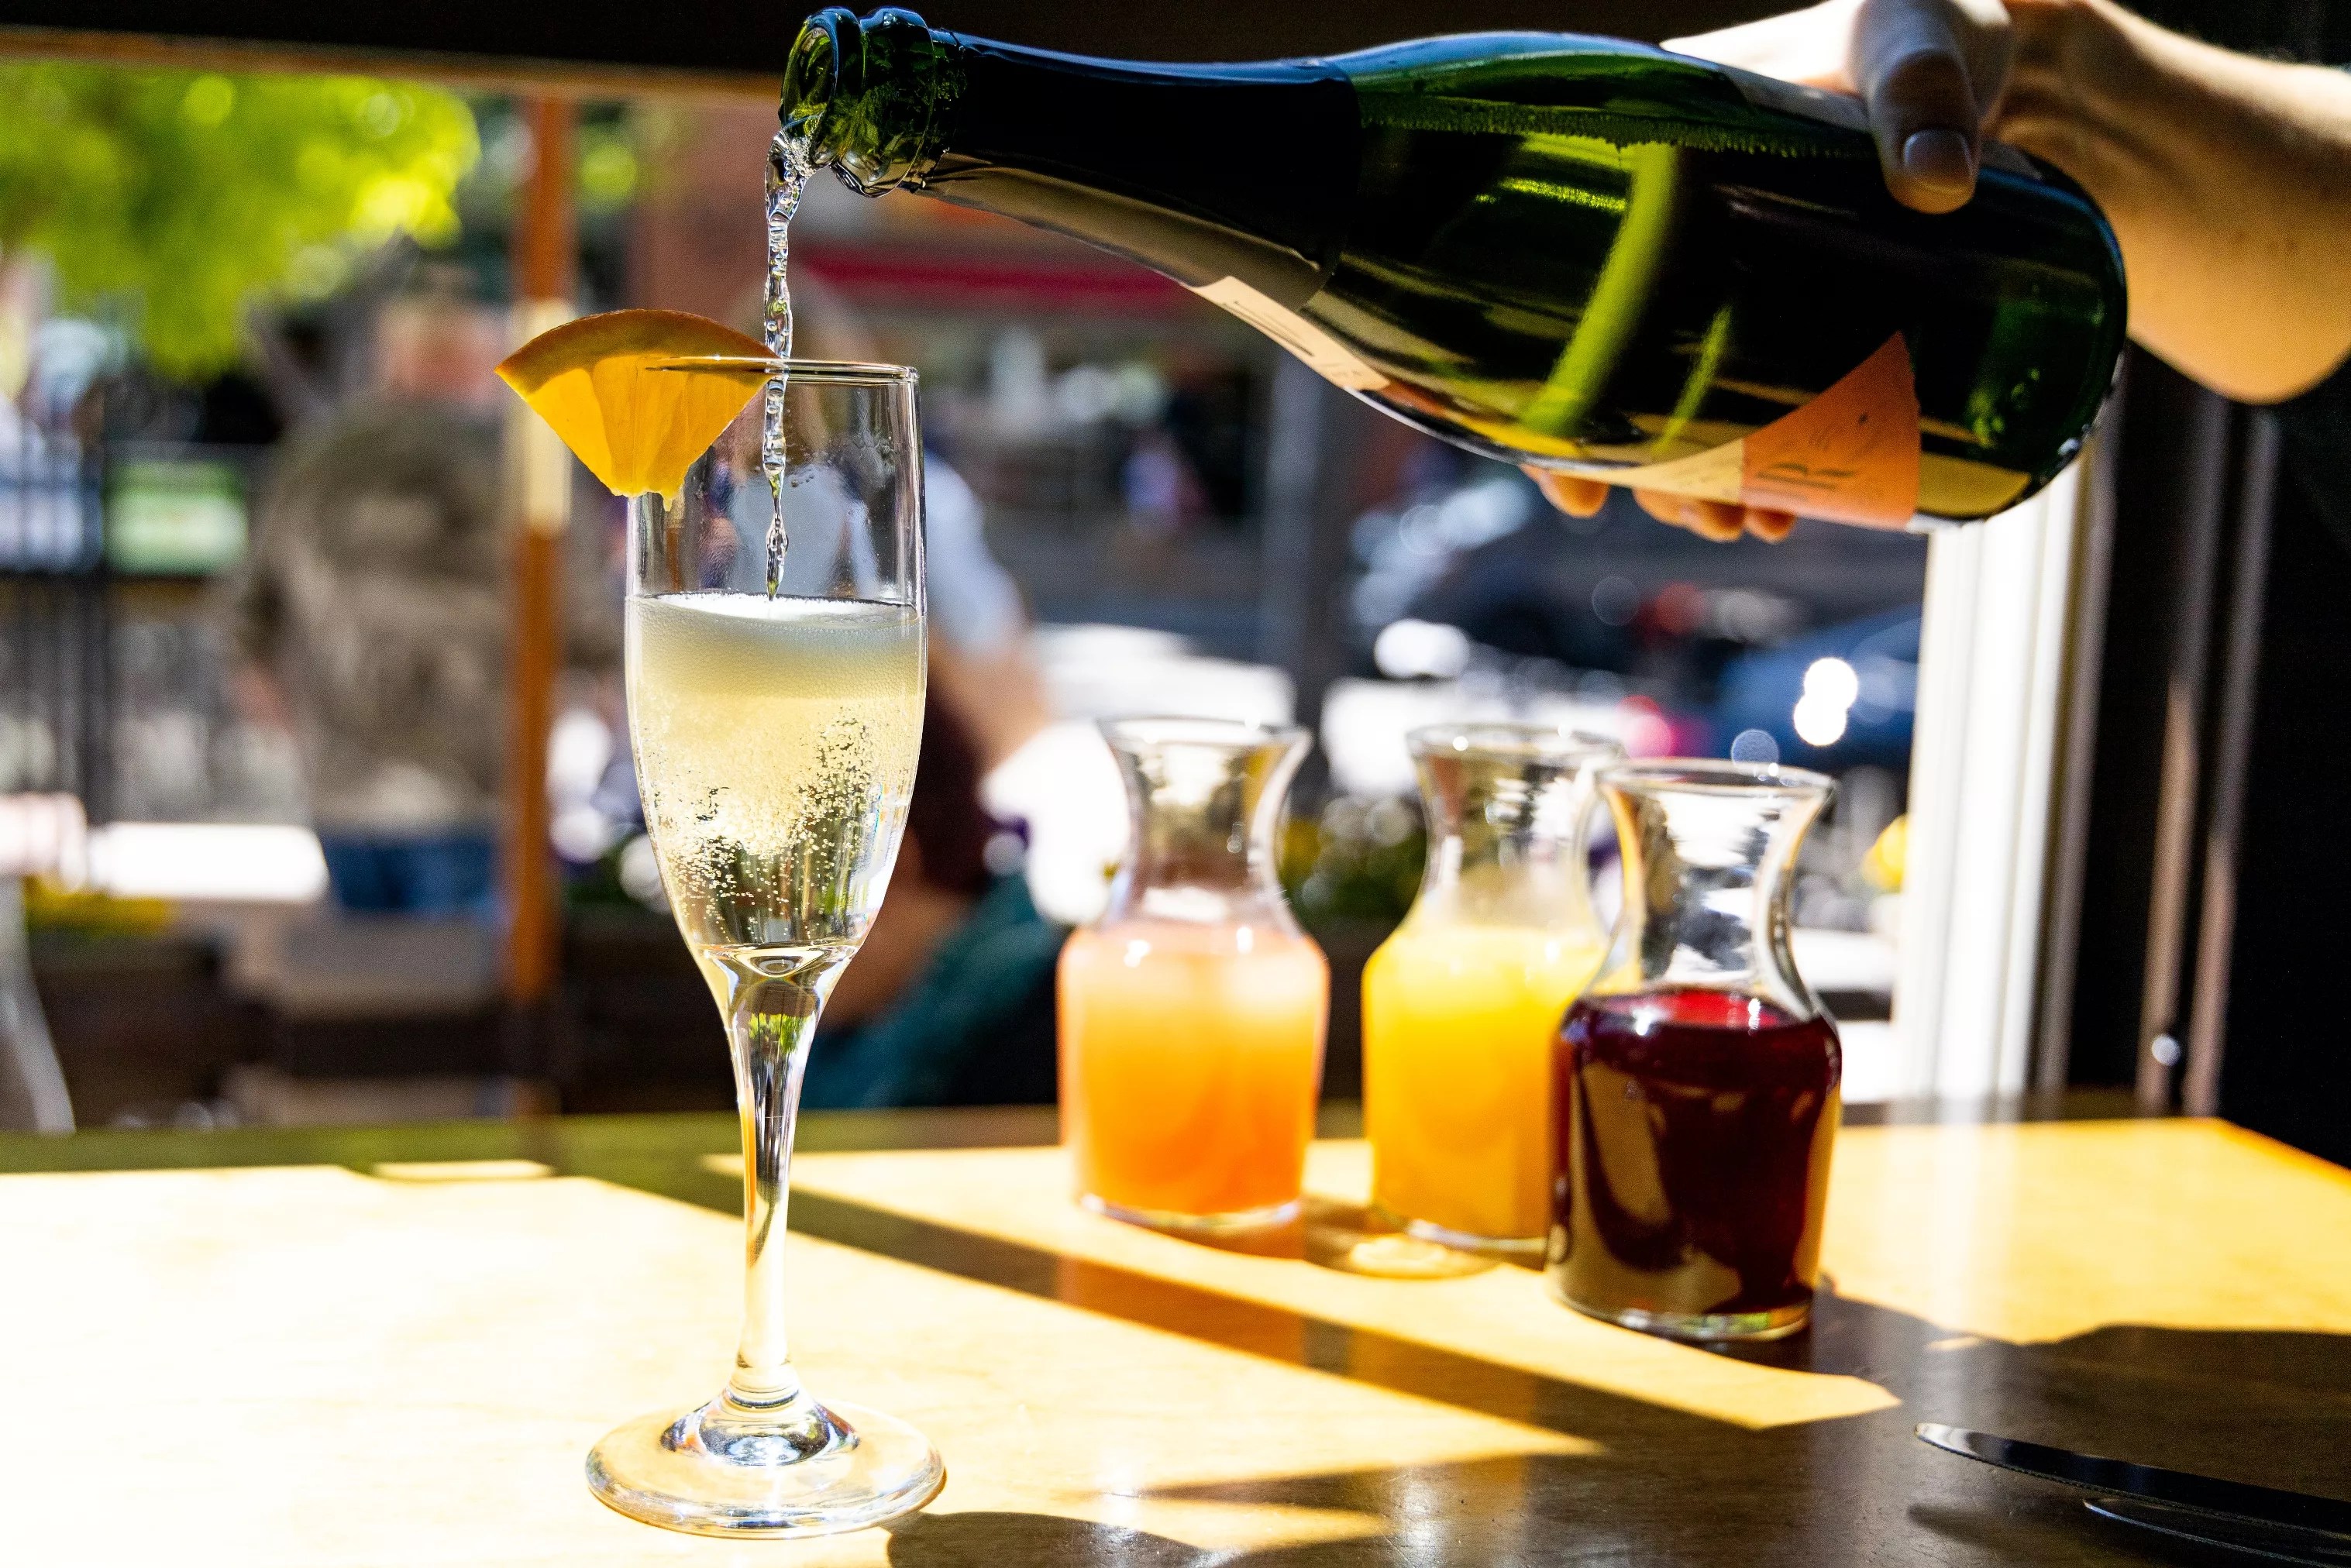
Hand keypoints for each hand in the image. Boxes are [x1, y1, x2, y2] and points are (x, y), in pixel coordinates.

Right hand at [1526, 1, 2014, 539]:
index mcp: (1651, 156)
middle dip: (1648, 466)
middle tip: (1702, 518)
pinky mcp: (1797, 308)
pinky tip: (1784, 504)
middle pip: (1622, 367)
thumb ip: (1919, 98)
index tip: (1578, 478)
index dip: (1552, 395)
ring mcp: (1731, 277)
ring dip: (1701, 478)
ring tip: (1748, 523)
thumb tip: (1938, 185)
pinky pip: (1753, 394)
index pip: (1565, 284)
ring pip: (1686, 395)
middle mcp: (1672, 229)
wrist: (2002, 56)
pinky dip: (1759, 456)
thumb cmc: (1928, 26)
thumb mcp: (1912, 42)